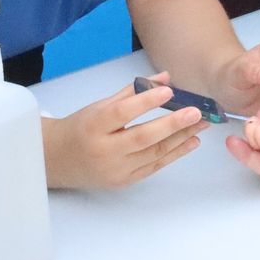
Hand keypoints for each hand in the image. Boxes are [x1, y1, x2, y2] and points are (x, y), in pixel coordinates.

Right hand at [43, 72, 209, 189]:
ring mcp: (115, 170)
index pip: (122, 113)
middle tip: (197, 112)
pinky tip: (191, 141)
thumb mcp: (100, 105)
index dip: (146, 102)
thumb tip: (165, 77)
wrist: (57, 160)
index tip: (169, 91)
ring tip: (201, 124)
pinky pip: (153, 167)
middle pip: (142, 137)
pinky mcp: (124, 182)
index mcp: (94, 126)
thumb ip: (133, 92)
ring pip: (153, 154)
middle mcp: (104, 151)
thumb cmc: (81, 127)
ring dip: (181, 138)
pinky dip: (175, 154)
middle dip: (173, 124)